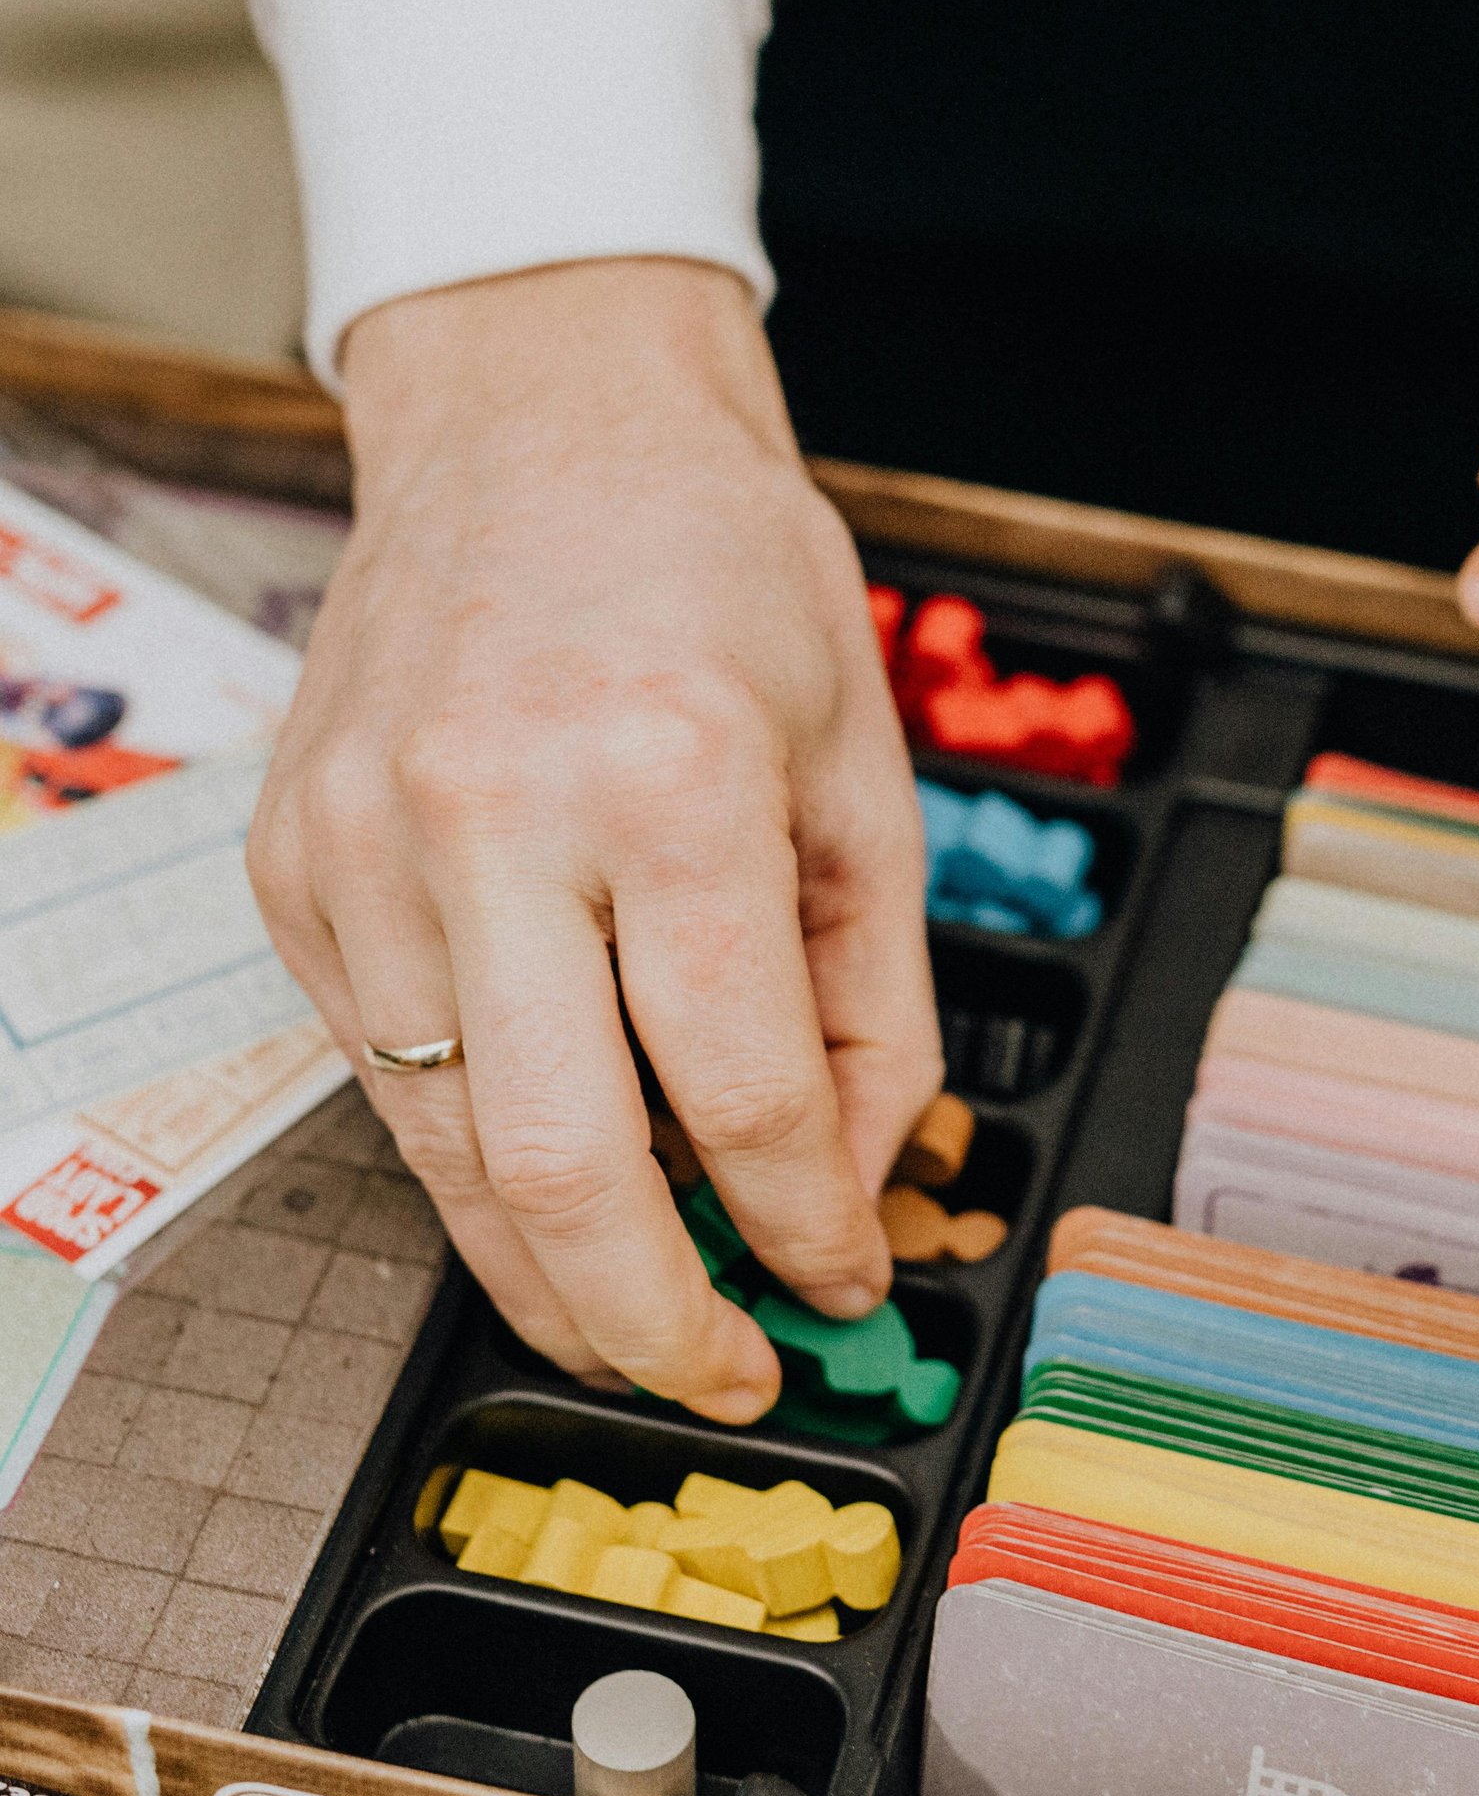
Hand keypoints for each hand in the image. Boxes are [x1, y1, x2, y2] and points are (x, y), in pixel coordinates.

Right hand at [251, 258, 939, 1419]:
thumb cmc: (712, 567)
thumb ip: (870, 993)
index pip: (740, 1091)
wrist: (535, 416)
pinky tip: (549, 1164)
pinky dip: (471, 1152)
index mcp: (667, 777)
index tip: (840, 1282)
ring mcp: (363, 848)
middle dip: (652, 1324)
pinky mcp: (292, 866)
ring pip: (449, 1151)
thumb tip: (868, 1175)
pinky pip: (382, 1070)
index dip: (806, 1228)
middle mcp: (492, 816)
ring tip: (638, 1315)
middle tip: (719, 1379)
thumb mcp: (859, 765)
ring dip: (549, 1272)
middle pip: (564, 1169)